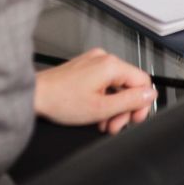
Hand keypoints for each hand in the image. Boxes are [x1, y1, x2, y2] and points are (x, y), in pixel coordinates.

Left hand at [33, 48, 155, 134]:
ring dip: (112, 106)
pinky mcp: (84, 67)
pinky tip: (94, 111)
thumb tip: (149, 95)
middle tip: (114, 126)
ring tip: (101, 122)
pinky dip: (102, 98)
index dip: (141, 103)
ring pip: (116, 85)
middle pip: (128, 84)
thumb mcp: (101, 108)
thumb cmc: (59, 101)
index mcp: (111, 65)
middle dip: (124, 108)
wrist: (33, 96)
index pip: (142, 81)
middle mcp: (104, 58)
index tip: (135, 118)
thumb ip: (129, 101)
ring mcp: (93, 61)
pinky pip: (103, 82)